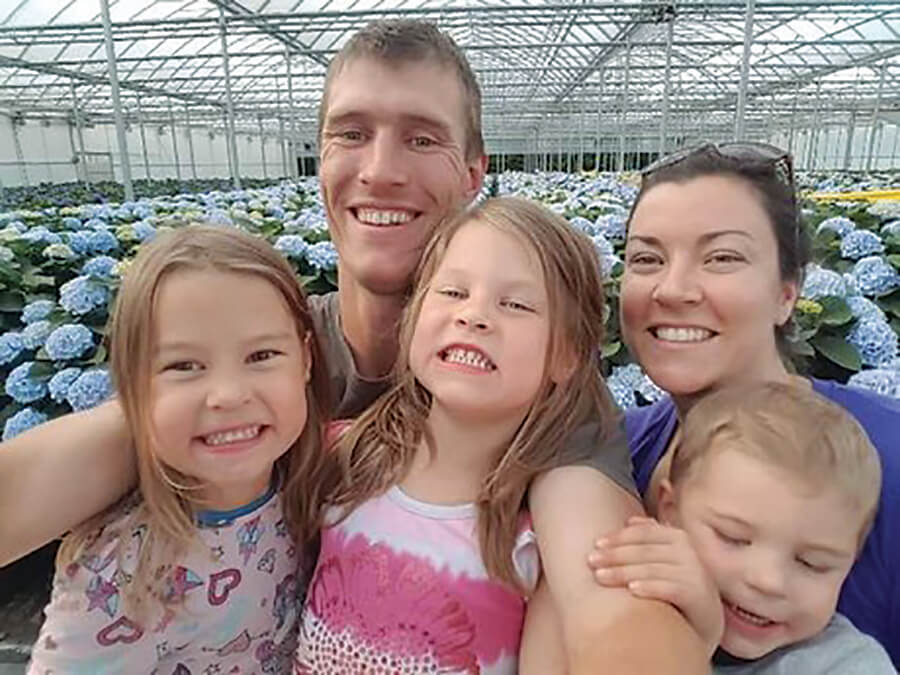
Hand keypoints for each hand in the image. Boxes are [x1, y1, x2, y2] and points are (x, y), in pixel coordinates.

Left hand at [586, 516, 723, 654]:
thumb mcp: (666, 560)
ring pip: (652, 569)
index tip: (596, 544)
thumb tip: (629, 520)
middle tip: (590, 561)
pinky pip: (670, 589)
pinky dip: (650, 587)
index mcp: (677, 538)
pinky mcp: (699, 596)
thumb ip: (650, 539)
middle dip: (614, 555)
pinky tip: (632, 590)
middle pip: (644, 550)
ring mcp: (695, 573)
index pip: (643, 533)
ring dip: (623, 572)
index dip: (619, 537)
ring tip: (600, 576)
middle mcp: (688, 552)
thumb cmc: (677, 586)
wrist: (706, 620)